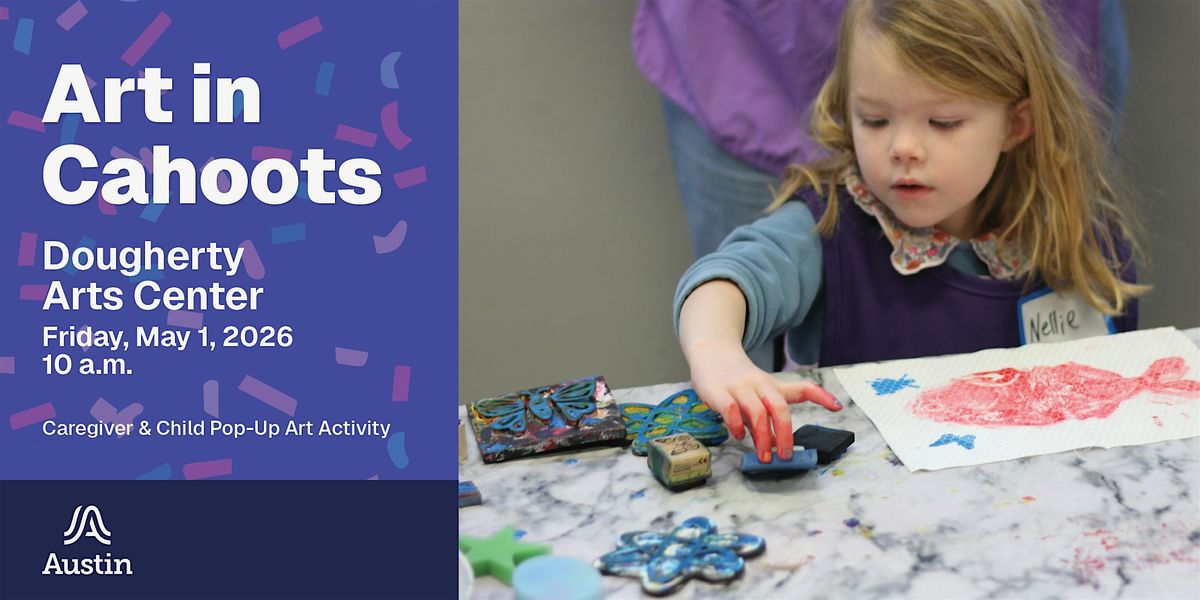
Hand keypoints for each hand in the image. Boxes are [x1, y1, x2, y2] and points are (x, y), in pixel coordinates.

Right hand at [686, 340, 840, 462]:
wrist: (712, 353)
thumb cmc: (739, 381)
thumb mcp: (759, 394)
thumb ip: (768, 418)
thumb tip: (775, 444)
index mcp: (773, 387)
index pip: (802, 388)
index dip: (821, 396)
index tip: (838, 406)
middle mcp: (759, 386)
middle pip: (779, 407)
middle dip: (785, 433)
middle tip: (785, 455)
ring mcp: (740, 388)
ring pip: (758, 412)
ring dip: (762, 437)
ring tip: (764, 455)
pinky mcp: (719, 392)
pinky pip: (731, 410)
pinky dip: (737, 426)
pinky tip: (738, 435)